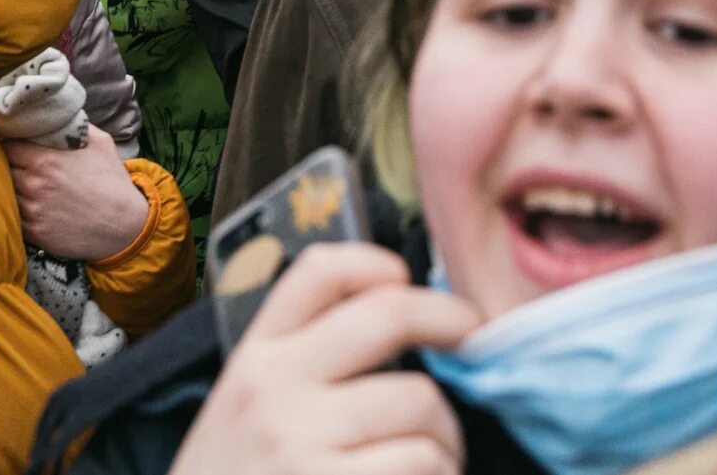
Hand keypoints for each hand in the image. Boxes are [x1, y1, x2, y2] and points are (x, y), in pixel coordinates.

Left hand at [6, 134, 152, 261]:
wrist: (125, 226)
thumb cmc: (113, 182)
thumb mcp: (101, 143)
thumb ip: (75, 126)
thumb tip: (61, 114)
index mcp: (45, 160)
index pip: (8, 146)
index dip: (9, 143)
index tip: (15, 144)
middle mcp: (34, 185)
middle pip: (2, 169)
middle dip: (7, 164)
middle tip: (17, 164)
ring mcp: (32, 211)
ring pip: (5, 193)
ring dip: (10, 187)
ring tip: (23, 185)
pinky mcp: (34, 233)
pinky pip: (13, 217)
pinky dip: (16, 210)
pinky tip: (30, 206)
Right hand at [168, 243, 480, 474]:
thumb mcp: (244, 413)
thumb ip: (301, 368)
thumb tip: (398, 322)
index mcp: (254, 360)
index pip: (318, 272)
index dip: (377, 261)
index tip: (408, 279)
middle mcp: (274, 390)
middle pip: (390, 315)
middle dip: (452, 320)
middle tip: (472, 337)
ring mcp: (301, 444)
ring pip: (421, 402)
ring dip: (446, 436)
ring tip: (430, 460)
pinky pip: (423, 464)